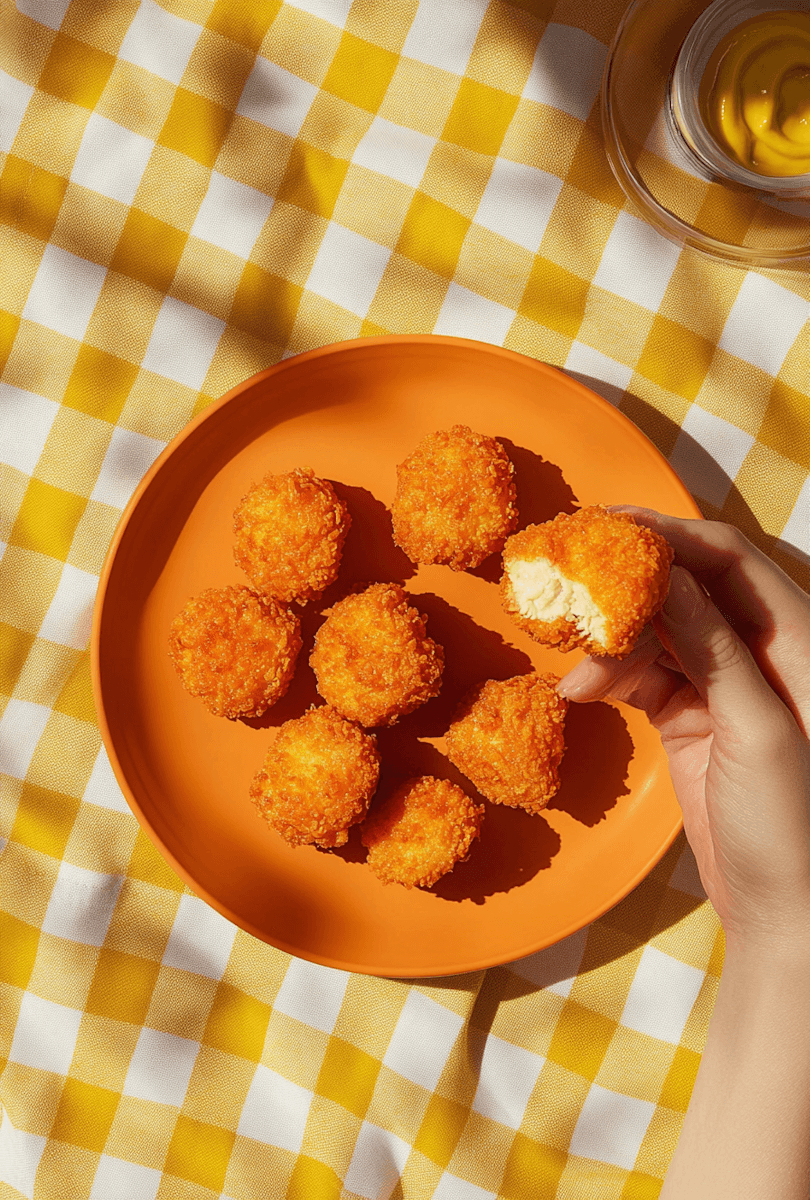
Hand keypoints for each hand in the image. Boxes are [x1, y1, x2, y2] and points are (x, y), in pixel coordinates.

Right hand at [559, 509, 809, 951]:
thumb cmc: (795, 830)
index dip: (674, 535)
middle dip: (630, 583)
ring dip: (612, 639)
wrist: (785, 918)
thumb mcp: (757, 731)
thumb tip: (666, 573)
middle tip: (570, 578)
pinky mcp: (690, 718)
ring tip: (573, 659)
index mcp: (803, 645)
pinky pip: (642, 676)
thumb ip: (715, 649)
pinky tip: (579, 690)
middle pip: (690, 589)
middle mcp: (765, 655)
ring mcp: (724, 686)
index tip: (611, 525)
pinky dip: (609, 677)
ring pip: (659, 631)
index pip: (734, 563)